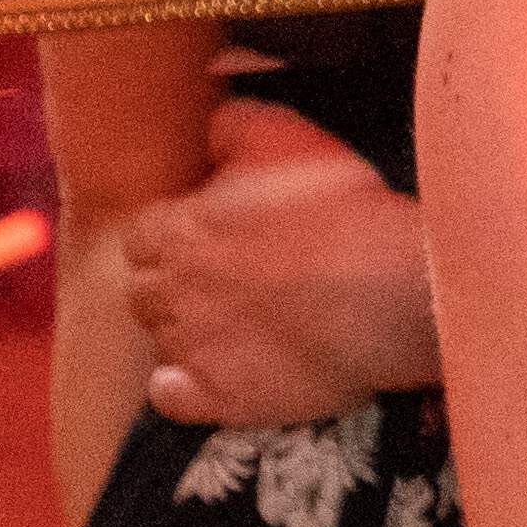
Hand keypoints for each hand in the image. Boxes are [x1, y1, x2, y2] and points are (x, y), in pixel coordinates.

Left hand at [127, 101, 439, 425]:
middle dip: (173, 284)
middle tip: (223, 280)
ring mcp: (191, 348)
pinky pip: (170, 399)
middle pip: (143, 290)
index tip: (208, 235)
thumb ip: (233, 127)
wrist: (384, 291)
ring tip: (233, 325)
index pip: (142, 236)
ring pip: (160, 341)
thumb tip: (213, 130)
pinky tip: (213, 373)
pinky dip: (180, 389)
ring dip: (185, 331)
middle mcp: (171, 290)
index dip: (173, 235)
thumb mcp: (286, 136)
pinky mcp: (219, 397)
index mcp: (178, 229)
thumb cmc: (338, 209)